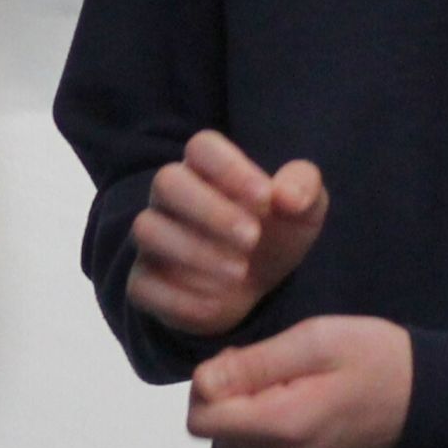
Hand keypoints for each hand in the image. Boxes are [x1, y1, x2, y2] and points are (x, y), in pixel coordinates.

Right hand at [126, 130, 328, 336]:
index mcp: (208, 168)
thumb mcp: (304, 210)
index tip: (266, 198)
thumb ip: (304, 189)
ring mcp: (152, 238)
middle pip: (167, 181)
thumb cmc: (276, 232)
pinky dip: (181, 297)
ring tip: (240, 271)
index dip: (231, 168)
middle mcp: (171, 197)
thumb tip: (288, 196)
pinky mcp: (142, 281)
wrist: (256, 285)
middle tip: (253, 238)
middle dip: (210, 210)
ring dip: (195, 251)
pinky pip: (143, 284)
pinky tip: (218, 301)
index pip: (202, 146)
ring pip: (148, 228)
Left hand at [187, 315, 412, 447]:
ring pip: (230, 445)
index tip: (248, 360)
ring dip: (245, 415)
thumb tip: (201, 383)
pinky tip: (294, 412)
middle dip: (231, 397)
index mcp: (282, 427)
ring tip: (289, 390)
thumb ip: (253, 363)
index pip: (202, 418)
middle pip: (214, 432)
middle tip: (277, 370)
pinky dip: (260, 434)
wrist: (422, 396)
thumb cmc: (371, 356)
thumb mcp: (314, 340)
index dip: (213, 382)